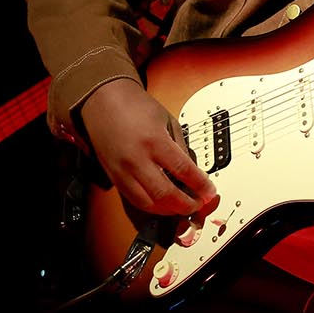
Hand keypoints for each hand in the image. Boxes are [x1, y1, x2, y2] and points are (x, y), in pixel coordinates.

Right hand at [80, 77, 219, 217]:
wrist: (104, 102)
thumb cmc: (135, 107)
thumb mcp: (166, 120)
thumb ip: (179, 146)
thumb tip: (192, 171)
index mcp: (154, 141)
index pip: (183, 170)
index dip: (200, 185)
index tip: (209, 192)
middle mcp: (137, 159)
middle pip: (165, 193)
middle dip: (186, 204)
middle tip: (198, 204)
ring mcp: (123, 170)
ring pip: (148, 203)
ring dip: (169, 210)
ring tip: (183, 208)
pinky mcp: (114, 177)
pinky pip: (133, 200)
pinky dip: (151, 206)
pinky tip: (163, 205)